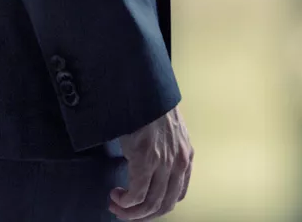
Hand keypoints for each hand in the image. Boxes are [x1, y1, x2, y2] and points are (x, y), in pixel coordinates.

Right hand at [110, 105, 192, 220]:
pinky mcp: (146, 161)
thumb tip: (151, 170)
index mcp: (185, 157)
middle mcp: (178, 163)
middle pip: (165, 205)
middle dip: (143, 215)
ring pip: (150, 204)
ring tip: (116, 205)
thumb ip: (166, 152)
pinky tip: (116, 194)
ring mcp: (163, 163)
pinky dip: (125, 202)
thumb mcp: (168, 133)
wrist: (143, 91)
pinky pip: (136, 195)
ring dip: (130, 212)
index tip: (141, 207)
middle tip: (125, 212)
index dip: (158, 206)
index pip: (177, 194)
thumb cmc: (151, 109)